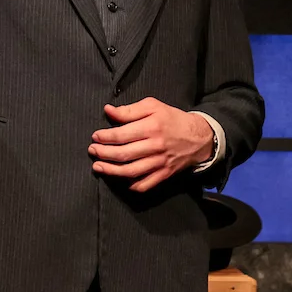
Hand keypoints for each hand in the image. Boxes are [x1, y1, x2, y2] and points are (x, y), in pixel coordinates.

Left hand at [90, 99, 215, 191]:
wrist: (199, 137)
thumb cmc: (172, 119)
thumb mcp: (153, 106)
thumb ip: (130, 110)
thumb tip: (108, 110)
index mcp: (151, 127)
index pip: (122, 135)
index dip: (105, 137)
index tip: (95, 137)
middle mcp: (155, 146)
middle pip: (123, 154)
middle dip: (103, 154)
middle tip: (92, 151)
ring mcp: (160, 162)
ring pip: (131, 171)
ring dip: (111, 171)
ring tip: (98, 166)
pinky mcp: (164, 173)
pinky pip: (145, 184)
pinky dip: (131, 184)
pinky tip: (121, 179)